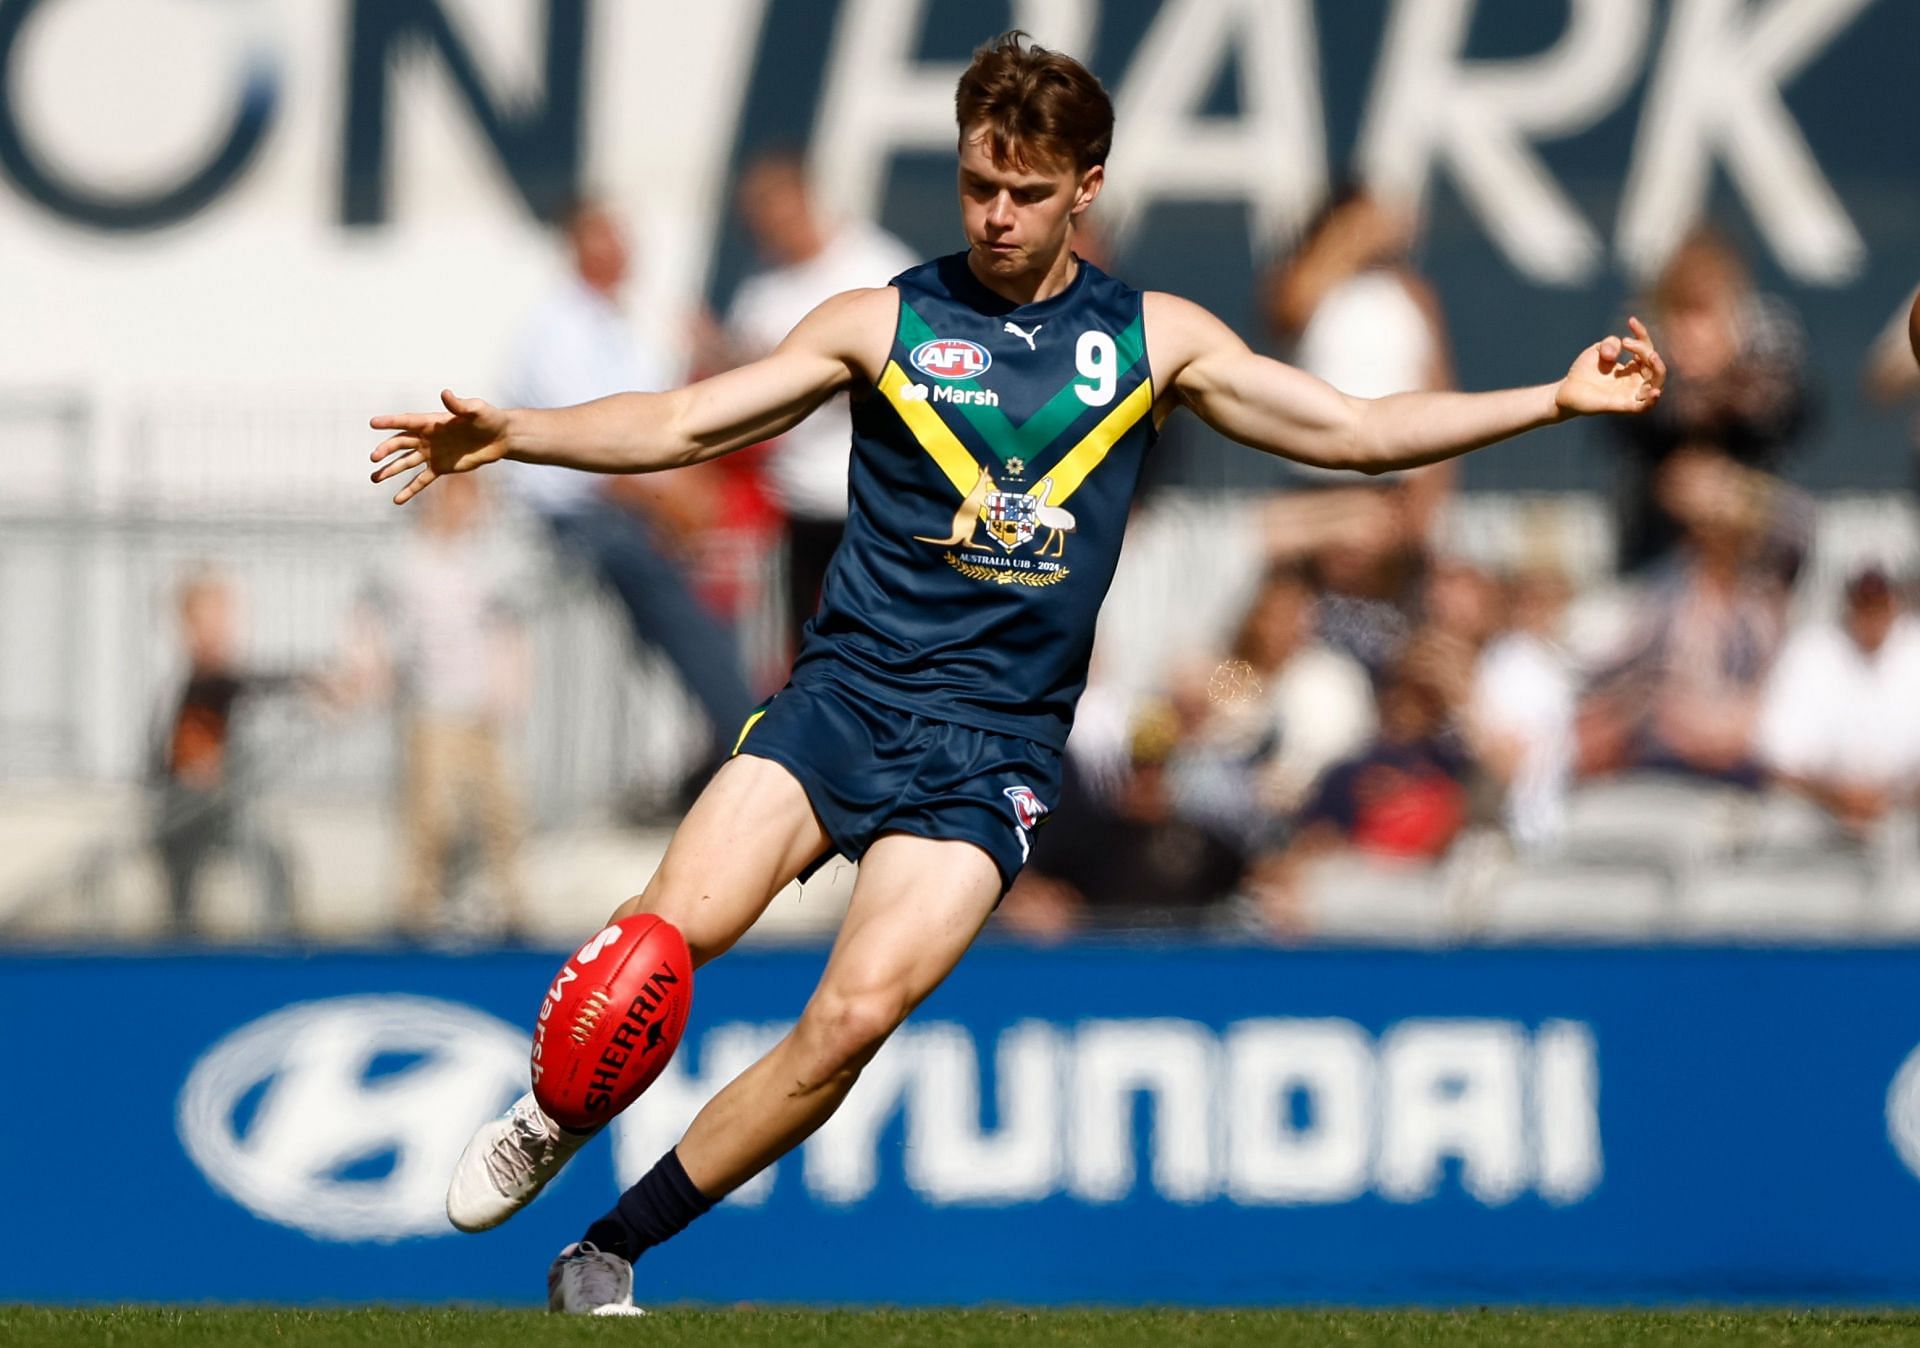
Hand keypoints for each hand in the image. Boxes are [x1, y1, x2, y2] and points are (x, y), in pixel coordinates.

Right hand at [369, 390, 510, 504]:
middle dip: (386, 450)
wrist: (500, 438)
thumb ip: (459, 405)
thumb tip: (445, 393)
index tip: (372, 423)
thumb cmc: (488, 418)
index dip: (390, 422)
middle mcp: (427, 437)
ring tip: (374, 478)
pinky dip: (410, 490)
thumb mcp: (475, 409)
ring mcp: (432, 453)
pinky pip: (422, 480)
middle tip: (374, 458)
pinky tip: (397, 500)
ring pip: (406, 462)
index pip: (407, 421)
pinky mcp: (441, 468)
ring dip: (390, 470)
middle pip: (401, 443)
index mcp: (432, 421)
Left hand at [1555, 316, 1666, 417]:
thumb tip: (1617, 352)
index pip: (1647, 349)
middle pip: (1655, 366)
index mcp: (1633, 368)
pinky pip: (1642, 407)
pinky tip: (1655, 391)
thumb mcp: (1597, 350)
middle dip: (1647, 350)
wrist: (1566, 390)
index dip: (1642, 334)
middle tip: (1628, 342)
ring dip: (1658, 370)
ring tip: (1651, 356)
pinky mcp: (1621, 406)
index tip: (1631, 321)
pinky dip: (1652, 401)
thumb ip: (1610, 344)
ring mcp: (1630, 394)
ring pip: (1656, 386)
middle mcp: (1635, 381)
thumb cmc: (1584, 371)